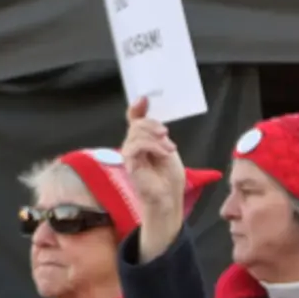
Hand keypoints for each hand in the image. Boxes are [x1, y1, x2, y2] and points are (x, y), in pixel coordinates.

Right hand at [121, 96, 185, 262]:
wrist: (168, 199)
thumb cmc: (169, 177)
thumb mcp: (167, 150)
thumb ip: (159, 135)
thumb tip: (156, 122)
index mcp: (141, 141)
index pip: (134, 119)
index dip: (137, 108)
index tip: (144, 98)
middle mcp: (132, 145)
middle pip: (137, 124)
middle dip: (152, 125)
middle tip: (166, 134)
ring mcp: (129, 153)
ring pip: (136, 133)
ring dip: (155, 137)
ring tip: (169, 148)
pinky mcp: (129, 162)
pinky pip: (137, 145)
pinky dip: (152, 146)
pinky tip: (163, 152)